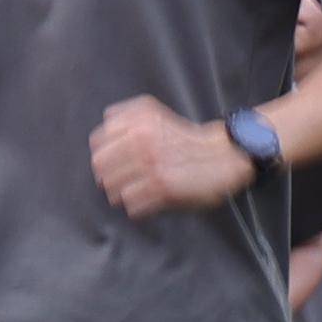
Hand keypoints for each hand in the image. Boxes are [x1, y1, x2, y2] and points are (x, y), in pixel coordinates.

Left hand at [89, 93, 249, 217]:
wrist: (225, 154)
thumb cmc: (186, 138)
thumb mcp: (154, 113)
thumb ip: (125, 115)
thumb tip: (102, 129)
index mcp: (138, 121)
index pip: (97, 142)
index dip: (104, 154)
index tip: (113, 161)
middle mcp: (141, 140)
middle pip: (100, 167)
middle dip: (109, 176)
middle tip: (124, 180)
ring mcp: (151, 165)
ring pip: (112, 188)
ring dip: (122, 193)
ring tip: (138, 191)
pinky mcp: (162, 187)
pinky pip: (131, 205)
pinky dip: (138, 207)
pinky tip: (150, 201)